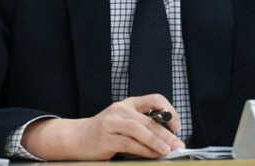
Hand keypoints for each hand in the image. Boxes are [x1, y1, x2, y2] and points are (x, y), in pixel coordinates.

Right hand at [21, 94, 184, 160]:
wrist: (75, 137)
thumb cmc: (104, 132)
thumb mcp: (123, 122)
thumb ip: (142, 126)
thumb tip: (167, 139)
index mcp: (129, 103)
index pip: (154, 99)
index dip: (169, 110)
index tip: (177, 125)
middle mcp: (121, 109)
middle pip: (149, 119)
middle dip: (167, 133)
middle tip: (179, 144)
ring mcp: (112, 122)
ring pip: (139, 130)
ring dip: (156, 141)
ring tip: (168, 150)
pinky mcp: (105, 137)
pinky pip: (128, 143)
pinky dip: (143, 149)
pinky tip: (152, 154)